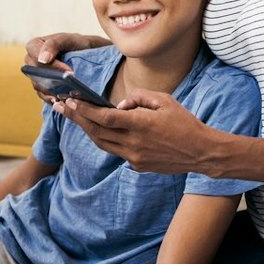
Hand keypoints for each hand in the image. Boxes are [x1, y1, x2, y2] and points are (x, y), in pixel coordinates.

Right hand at [24, 32, 95, 102]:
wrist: (86, 55)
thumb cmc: (75, 44)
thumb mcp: (67, 39)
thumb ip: (53, 44)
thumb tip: (43, 60)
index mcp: (34, 46)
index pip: (37, 56)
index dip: (51, 65)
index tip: (68, 72)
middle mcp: (31, 61)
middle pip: (35, 73)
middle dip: (52, 80)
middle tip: (70, 86)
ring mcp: (35, 76)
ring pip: (38, 86)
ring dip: (52, 91)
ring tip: (67, 96)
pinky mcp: (42, 88)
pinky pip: (43, 95)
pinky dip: (53, 98)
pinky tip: (63, 101)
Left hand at [58, 90, 215, 174]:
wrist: (201, 153)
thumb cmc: (184, 123)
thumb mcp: (164, 100)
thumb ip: (139, 97)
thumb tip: (120, 104)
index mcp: (140, 124)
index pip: (104, 117)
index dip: (85, 110)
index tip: (70, 101)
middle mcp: (133, 143)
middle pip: (97, 131)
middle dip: (77, 118)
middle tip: (61, 107)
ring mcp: (134, 157)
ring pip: (102, 144)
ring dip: (87, 130)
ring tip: (75, 117)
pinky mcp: (138, 166)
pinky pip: (116, 151)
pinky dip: (106, 140)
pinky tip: (99, 130)